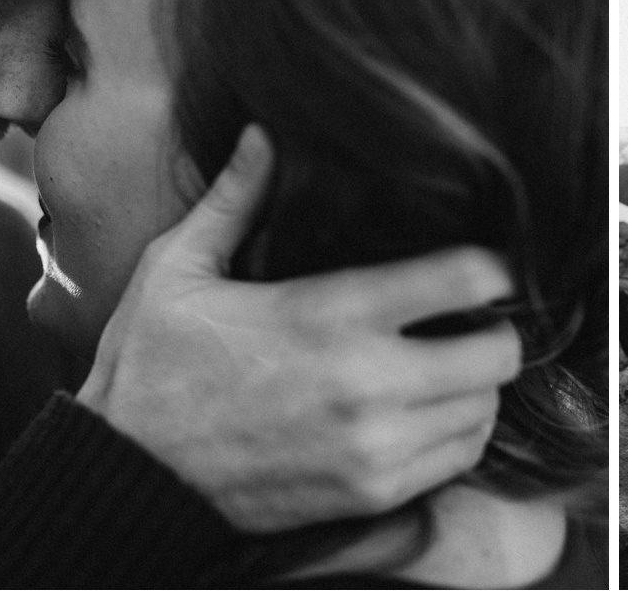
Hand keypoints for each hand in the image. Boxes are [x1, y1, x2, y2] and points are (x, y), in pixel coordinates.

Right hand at [75, 125, 519, 533]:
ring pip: (485, 411)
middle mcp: (365, 382)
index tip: (483, 262)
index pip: (464, 280)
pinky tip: (427, 411)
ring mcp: (373, 445)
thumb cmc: (150, 367)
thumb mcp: (177, 269)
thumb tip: (263, 135)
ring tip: (448, 364)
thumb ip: (232, 200)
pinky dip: (457, 434)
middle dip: (496, 328)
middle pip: (498, 354)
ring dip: (478, 385)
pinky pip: (456, 460)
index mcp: (326, 314)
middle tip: (472, 318)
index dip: (492, 265)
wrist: (129, 476)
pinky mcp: (369, 493)